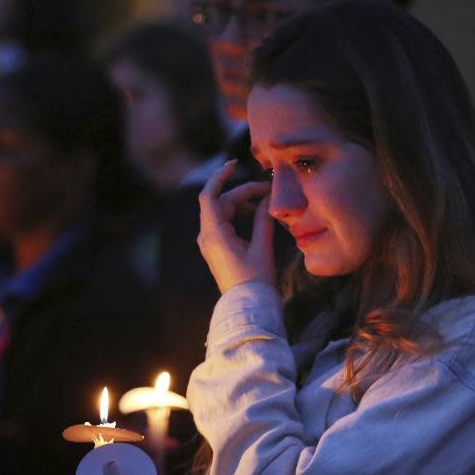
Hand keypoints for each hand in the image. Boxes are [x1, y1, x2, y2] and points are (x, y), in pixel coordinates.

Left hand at [197, 159, 275, 293]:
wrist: (248, 310)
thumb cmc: (256, 282)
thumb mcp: (262, 248)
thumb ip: (263, 220)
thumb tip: (267, 199)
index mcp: (214, 235)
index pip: (210, 196)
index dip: (220, 177)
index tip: (235, 164)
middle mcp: (207, 237)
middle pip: (220, 202)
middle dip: (241, 192)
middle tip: (267, 190)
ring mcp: (210, 244)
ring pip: (222, 212)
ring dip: (240, 203)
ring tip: (263, 202)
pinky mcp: (216, 250)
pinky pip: (223, 224)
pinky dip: (237, 215)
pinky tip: (254, 215)